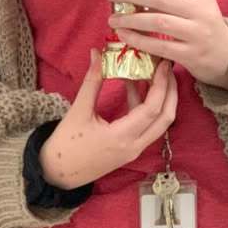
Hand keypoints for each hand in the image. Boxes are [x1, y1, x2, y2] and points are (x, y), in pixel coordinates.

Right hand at [39, 50, 177, 189]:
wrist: (57, 174)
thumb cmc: (65, 144)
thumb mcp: (78, 111)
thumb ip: (92, 81)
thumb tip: (97, 53)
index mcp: (121, 137)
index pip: (152, 110)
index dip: (161, 85)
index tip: (163, 64)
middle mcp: (134, 146)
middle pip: (165, 118)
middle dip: (170, 91)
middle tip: (166, 67)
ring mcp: (134, 149)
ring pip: (159, 123)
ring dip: (160, 98)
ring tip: (153, 72)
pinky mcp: (130, 148)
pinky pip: (146, 126)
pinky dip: (146, 106)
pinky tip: (134, 87)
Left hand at [104, 0, 227, 90]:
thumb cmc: (204, 26)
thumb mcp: (197, 5)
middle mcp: (201, 12)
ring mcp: (197, 34)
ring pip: (157, 22)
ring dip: (131, 19)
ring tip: (113, 19)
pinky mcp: (191, 55)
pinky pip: (159, 46)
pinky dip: (138, 40)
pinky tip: (124, 35)